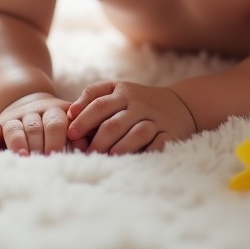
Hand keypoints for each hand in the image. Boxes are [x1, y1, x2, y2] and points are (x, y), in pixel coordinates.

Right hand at [0, 92, 87, 155]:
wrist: (29, 101)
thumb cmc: (55, 122)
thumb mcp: (69, 121)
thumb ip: (80, 132)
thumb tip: (87, 146)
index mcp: (54, 111)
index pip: (56, 122)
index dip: (56, 138)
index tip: (57, 154)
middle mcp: (32, 113)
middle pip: (35, 126)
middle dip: (38, 143)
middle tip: (41, 160)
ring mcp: (13, 118)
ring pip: (14, 128)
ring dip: (18, 143)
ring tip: (22, 158)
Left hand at [66, 81, 196, 153]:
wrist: (179, 104)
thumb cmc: (137, 100)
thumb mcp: (116, 89)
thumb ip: (92, 97)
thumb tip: (69, 113)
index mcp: (122, 92)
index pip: (99, 105)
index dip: (83, 119)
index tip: (71, 134)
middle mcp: (138, 105)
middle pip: (115, 122)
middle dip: (98, 139)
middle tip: (87, 153)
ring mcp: (154, 120)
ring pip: (137, 133)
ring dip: (122, 146)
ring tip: (109, 156)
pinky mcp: (169, 134)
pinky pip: (159, 143)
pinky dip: (148, 151)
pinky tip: (137, 159)